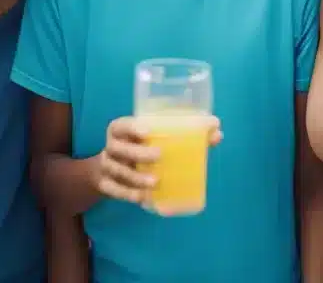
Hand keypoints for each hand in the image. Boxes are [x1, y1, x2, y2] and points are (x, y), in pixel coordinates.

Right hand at [94, 116, 221, 204]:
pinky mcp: (106, 184)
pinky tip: (141, 198)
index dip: (132, 127)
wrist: (110, 169)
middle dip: (137, 153)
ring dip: (135, 178)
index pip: (121, 125)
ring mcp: (107, 166)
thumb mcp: (156, 138)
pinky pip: (113, 190)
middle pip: (119, 148)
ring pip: (118, 171)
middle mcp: (111, 146)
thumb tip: (217, 130)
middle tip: (158, 156)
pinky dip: (126, 194)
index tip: (148, 131)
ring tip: (155, 183)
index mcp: (121, 130)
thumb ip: (186, 134)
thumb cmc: (141, 148)